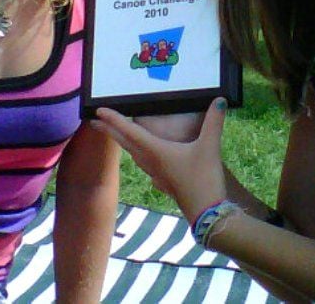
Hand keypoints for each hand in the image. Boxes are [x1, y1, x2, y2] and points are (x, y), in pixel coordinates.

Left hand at [92, 100, 228, 221]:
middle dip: (109, 131)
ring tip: (117, 135)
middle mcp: (151, 162)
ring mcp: (157, 175)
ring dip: (123, 143)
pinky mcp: (165, 183)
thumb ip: (214, 122)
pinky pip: (145, 166)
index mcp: (156, 151)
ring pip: (134, 155)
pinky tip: (144, 159)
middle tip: (93, 121)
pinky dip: (139, 156)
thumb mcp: (210, 147)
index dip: (114, 119)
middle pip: (125, 143)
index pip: (130, 132)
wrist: (208, 215)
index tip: (98, 111)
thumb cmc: (205, 180)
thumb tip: (221, 99)